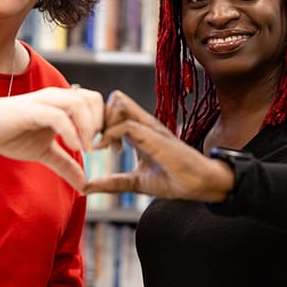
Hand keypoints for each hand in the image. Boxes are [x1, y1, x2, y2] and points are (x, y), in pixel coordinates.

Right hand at [0, 86, 103, 191]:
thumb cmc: (10, 133)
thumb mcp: (43, 153)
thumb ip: (65, 165)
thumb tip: (84, 185)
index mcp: (62, 104)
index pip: (95, 103)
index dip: (106, 124)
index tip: (108, 148)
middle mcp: (55, 98)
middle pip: (93, 99)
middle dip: (102, 124)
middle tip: (100, 148)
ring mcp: (42, 102)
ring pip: (78, 103)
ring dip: (89, 126)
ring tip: (87, 149)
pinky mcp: (29, 110)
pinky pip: (57, 115)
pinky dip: (70, 130)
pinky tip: (74, 147)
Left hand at [83, 90, 232, 201]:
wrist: (200, 184)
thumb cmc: (173, 179)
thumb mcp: (135, 182)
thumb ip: (112, 182)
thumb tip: (86, 187)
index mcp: (140, 130)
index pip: (116, 106)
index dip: (100, 120)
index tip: (96, 143)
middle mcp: (145, 124)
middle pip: (115, 98)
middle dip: (99, 116)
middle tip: (96, 140)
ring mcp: (150, 128)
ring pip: (119, 104)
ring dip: (104, 123)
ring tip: (102, 146)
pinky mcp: (155, 138)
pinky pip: (127, 126)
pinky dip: (110, 136)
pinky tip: (107, 151)